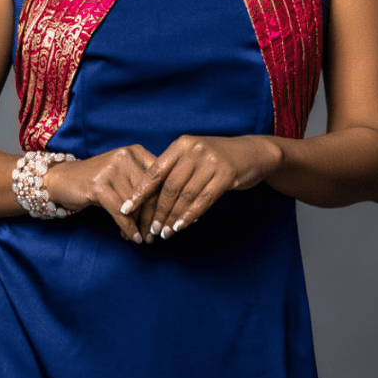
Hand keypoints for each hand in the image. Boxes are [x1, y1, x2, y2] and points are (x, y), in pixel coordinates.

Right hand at [43, 145, 158, 240]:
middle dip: (153, 218)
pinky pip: (120, 212)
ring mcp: (111, 169)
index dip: (166, 203)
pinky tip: (132, 238)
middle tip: (155, 235)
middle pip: (150, 193)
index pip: (161, 179)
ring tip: (142, 238)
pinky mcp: (98, 185)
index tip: (168, 222)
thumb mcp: (125, 177)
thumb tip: (167, 213)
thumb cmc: (99, 182)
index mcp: (137, 152)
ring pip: (136, 205)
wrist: (63, 180)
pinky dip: (128, 227)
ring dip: (140, 226)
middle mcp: (126, 156)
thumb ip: (145, 187)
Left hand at [120, 134, 283, 241]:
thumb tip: (148, 197)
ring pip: (185, 196)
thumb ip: (174, 170)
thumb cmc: (217, 158)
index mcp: (181, 145)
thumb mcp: (193, 156)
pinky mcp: (226, 174)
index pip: (154, 171)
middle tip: (151, 229)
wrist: (252, 153)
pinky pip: (204, 200)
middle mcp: (194, 150)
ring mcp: (211, 161)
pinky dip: (190, 215)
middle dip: (158, 211)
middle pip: (169, 186)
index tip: (126, 209)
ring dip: (173, 217)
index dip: (139, 192)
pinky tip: (182, 227)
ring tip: (165, 233)